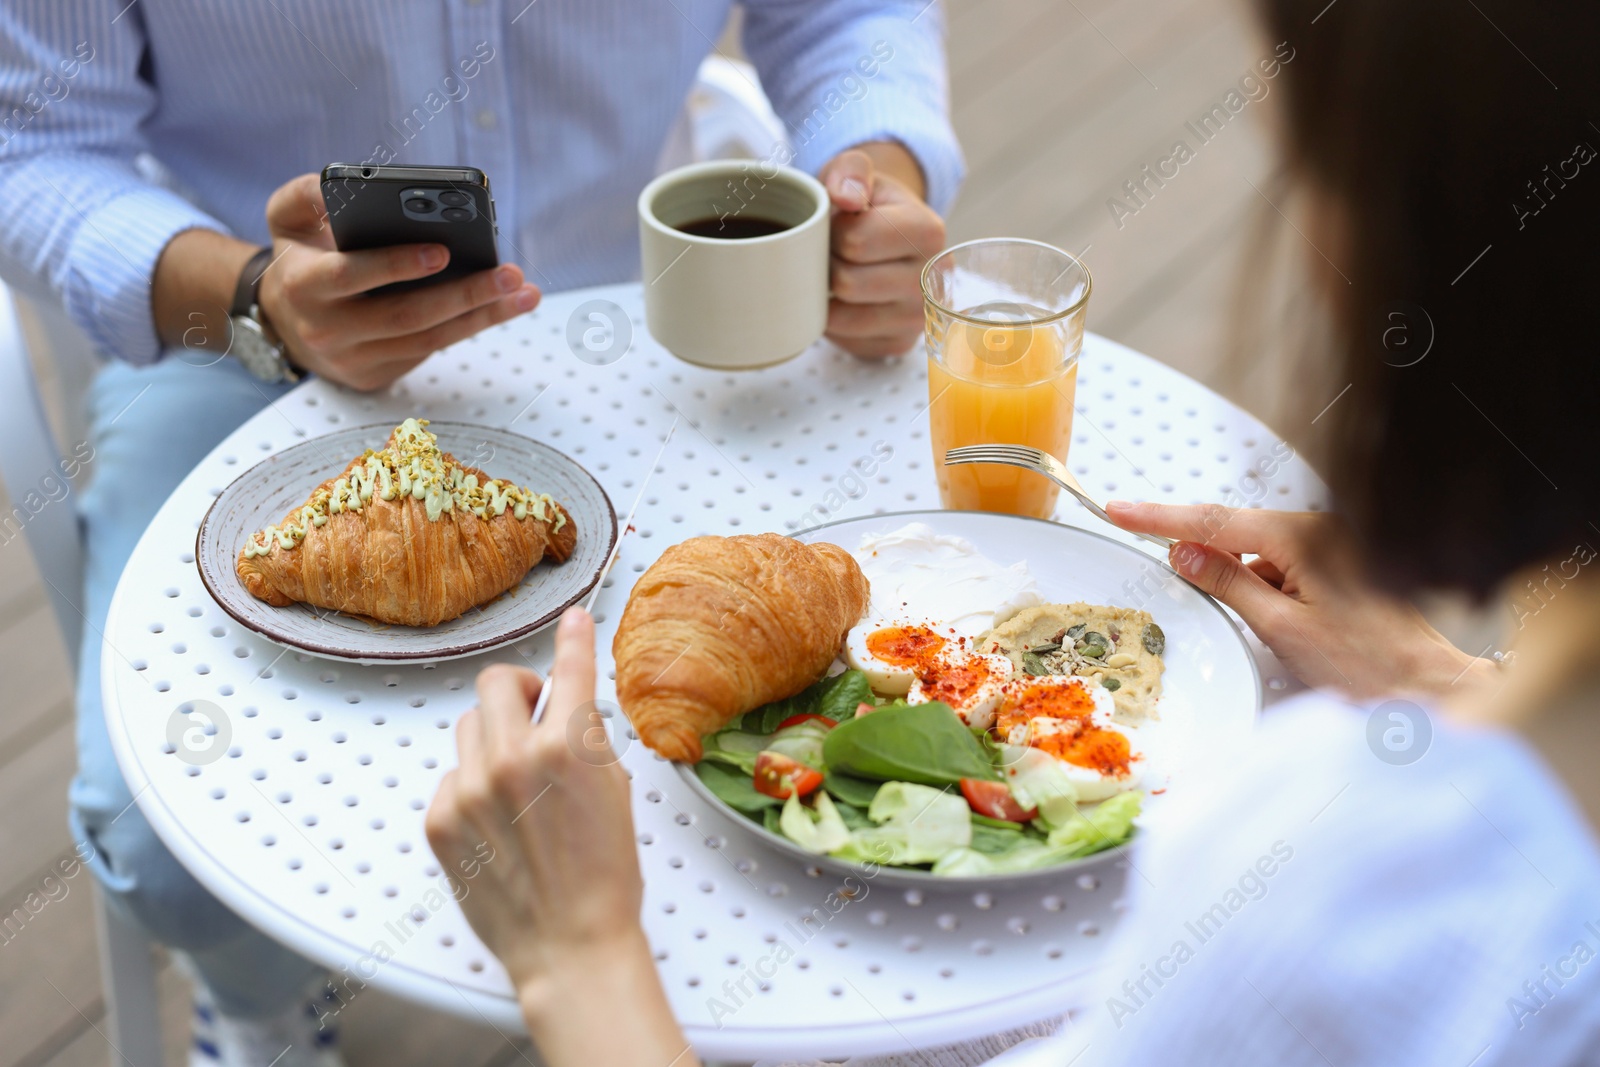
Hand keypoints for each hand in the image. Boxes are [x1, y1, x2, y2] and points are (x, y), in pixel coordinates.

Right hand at [258, 173, 540, 390]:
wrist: (280, 320)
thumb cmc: (298, 256)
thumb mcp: (285, 216)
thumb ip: (309, 193)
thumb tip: (352, 183)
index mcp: (304, 286)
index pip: (351, 276)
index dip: (396, 266)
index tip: (442, 252)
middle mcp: (328, 330)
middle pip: (406, 316)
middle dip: (464, 294)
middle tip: (509, 274)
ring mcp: (354, 359)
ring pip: (428, 339)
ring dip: (482, 317)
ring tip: (523, 293)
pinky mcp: (376, 376)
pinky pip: (429, 349)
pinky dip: (467, 326)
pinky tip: (501, 306)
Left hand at [425, 609, 692, 1066]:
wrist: (569, 945)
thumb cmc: (604, 878)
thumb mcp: (615, 792)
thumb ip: (588, 740)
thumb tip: (571, 703)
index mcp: (568, 748)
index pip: (570, 669)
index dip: (572, 638)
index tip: (572, 620)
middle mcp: (514, 759)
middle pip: (496, 684)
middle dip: (518, 690)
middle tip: (534, 711)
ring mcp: (470, 790)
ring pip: (468, 728)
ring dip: (492, 738)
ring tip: (516, 782)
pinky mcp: (442, 820)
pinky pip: (451, 777)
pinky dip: (472, 788)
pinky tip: (498, 824)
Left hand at [820, 145, 944, 358]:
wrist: (885, 238)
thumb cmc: (865, 204)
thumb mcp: (855, 171)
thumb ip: (850, 169)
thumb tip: (847, 197)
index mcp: (928, 231)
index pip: (855, 241)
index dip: (832, 232)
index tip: (837, 226)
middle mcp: (932, 280)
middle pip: (848, 283)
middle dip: (827, 266)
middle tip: (832, 253)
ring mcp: (918, 319)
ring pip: (843, 319)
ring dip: (826, 296)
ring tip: (837, 273)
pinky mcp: (898, 345)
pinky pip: (845, 341)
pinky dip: (835, 322)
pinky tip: (846, 300)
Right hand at [1105, 501, 1496, 698]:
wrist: (1425, 686)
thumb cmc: (1366, 663)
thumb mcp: (1282, 626)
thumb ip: (1228, 583)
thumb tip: (1184, 553)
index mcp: (1306, 536)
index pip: (1215, 520)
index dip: (1160, 517)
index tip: (1120, 510)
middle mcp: (1322, 530)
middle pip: (1237, 530)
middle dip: (1200, 550)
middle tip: (1164, 565)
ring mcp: (1333, 545)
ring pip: (1259, 551)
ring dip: (1240, 578)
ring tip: (1260, 623)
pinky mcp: (1338, 564)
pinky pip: (1282, 565)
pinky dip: (1263, 586)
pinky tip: (1271, 619)